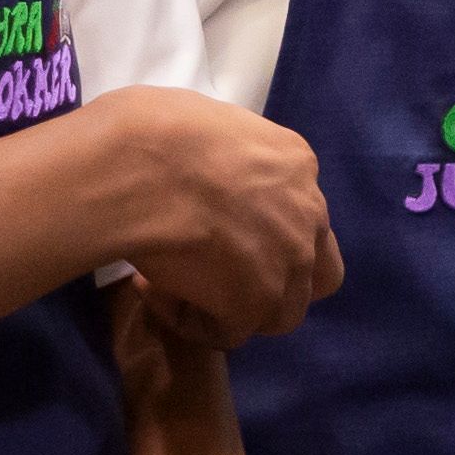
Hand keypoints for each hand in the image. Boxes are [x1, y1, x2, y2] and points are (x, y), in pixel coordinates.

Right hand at [83, 89, 343, 343]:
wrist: (141, 166)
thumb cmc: (156, 130)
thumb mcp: (211, 122)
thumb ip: (229, 154)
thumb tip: (203, 167)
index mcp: (297, 164)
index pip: (304, 213)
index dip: (262, 230)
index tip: (213, 225)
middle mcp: (308, 215)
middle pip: (313, 272)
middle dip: (272, 281)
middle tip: (220, 276)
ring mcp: (288, 263)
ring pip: (279, 313)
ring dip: (233, 309)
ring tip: (180, 288)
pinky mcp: (254, 303)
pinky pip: (227, 332)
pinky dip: (191, 321)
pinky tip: (154, 292)